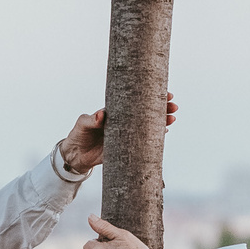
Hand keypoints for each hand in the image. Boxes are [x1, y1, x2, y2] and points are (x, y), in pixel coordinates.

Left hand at [56, 92, 177, 177]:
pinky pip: (143, 141)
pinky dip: (154, 137)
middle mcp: (125, 121)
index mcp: (116, 111)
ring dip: (161, 122)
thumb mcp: (83, 123)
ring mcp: (127, 134)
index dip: (151, 96)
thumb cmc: (79, 133)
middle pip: (147, 112)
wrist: (76, 154)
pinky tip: (163, 132)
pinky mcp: (127, 147)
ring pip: (148, 125)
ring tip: (172, 119)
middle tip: (173, 106)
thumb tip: (101, 114)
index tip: (165, 94)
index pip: (136, 101)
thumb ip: (91, 119)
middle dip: (161, 108)